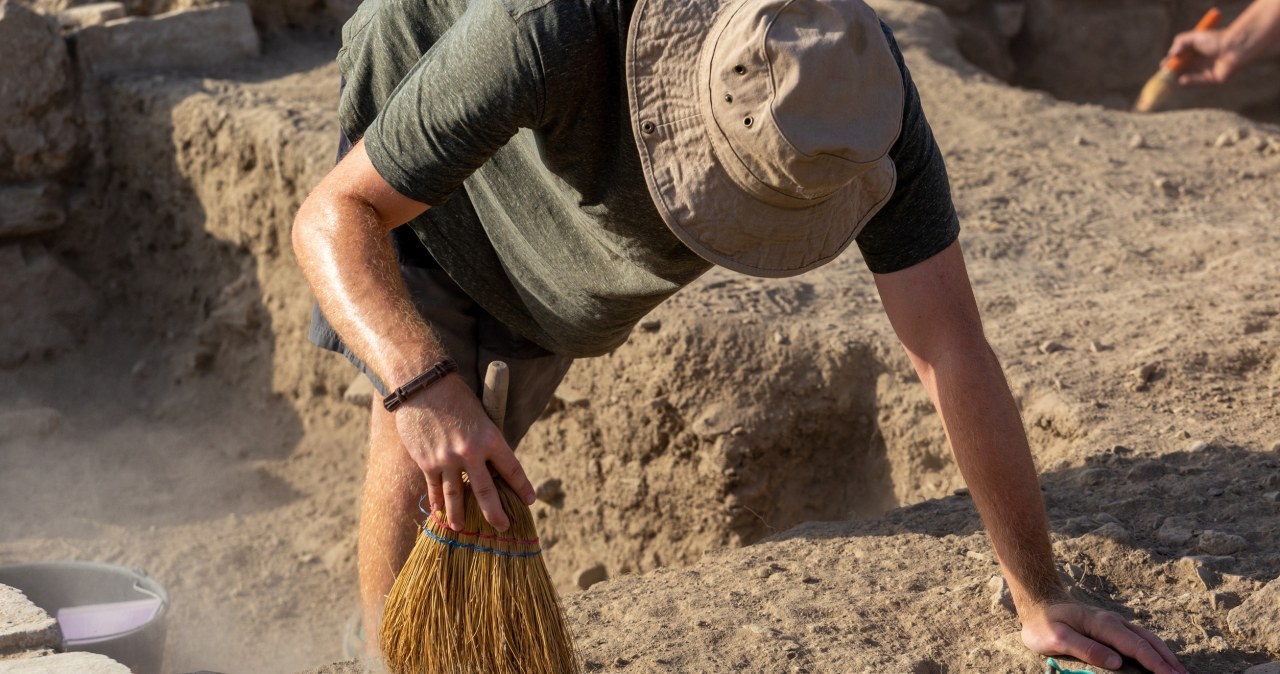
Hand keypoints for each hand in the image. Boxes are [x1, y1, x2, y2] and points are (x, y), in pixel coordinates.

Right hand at [394, 374, 535, 531]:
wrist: (423, 384)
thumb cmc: (455, 396)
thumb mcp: (481, 414)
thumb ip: (485, 440)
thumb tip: (490, 463)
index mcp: (490, 437)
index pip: (512, 469)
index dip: (522, 487)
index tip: (530, 501)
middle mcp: (470, 452)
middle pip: (486, 492)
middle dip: (495, 514)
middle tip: (503, 527)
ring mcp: (447, 460)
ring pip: (457, 497)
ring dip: (460, 516)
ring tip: (462, 529)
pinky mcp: (426, 462)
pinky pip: (434, 489)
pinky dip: (437, 504)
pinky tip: (440, 514)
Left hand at [1020, 600, 1187, 673]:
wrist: (1038, 602)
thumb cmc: (1044, 624)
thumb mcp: (1056, 638)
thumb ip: (1085, 648)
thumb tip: (1117, 661)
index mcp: (1103, 625)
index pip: (1137, 647)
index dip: (1157, 664)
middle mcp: (1114, 621)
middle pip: (1149, 642)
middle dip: (1169, 662)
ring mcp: (1115, 623)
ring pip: (1148, 639)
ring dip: (1166, 655)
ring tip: (1180, 672)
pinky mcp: (1113, 627)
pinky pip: (1140, 638)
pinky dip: (1155, 649)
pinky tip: (1160, 659)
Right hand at [1167, 29, 1242, 84]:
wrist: (1234, 47)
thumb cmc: (1216, 39)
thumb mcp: (1194, 36)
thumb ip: (1180, 42)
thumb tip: (1171, 55)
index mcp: (1193, 53)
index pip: (1177, 60)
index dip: (1169, 63)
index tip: (1163, 65)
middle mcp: (1198, 63)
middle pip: (1180, 71)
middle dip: (1171, 73)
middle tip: (1164, 74)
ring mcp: (1204, 73)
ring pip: (1186, 79)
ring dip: (1177, 79)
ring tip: (1172, 77)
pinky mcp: (1211, 81)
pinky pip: (1197, 83)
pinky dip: (1189, 82)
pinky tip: (1182, 80)